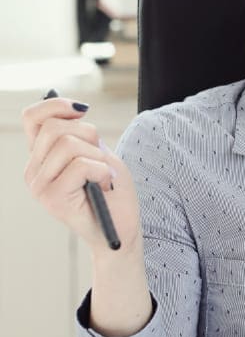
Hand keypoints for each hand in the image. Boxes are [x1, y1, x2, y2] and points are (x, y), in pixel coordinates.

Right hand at [22, 94, 142, 255]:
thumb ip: (80, 132)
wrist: (120, 230)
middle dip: (88, 134)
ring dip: (97, 156)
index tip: (83, 111)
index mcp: (41, 157)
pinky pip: (80, 165)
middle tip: (100, 158)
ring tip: (102, 176)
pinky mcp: (51, 199)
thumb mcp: (97, 152)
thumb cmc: (111, 191)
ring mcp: (39, 186)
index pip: (33, 118)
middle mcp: (33, 171)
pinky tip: (104, 186)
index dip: (57, 105)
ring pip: (68, 144)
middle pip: (55, 127)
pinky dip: (101, 171)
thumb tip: (76, 107)